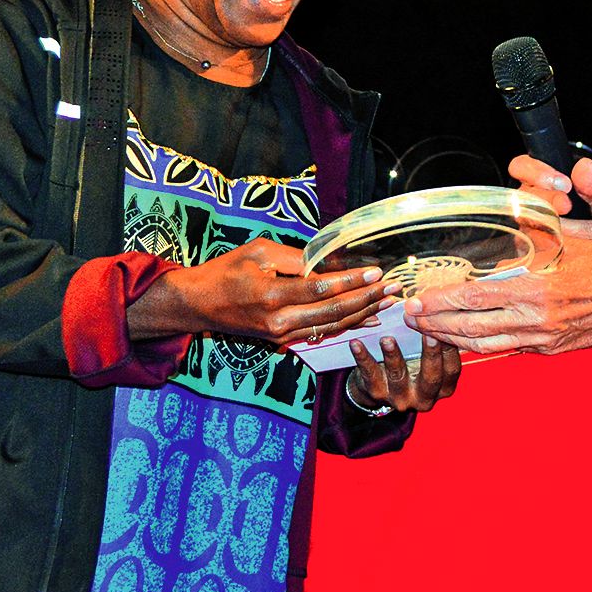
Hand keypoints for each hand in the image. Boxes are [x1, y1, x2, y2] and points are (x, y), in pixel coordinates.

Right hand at [127, 238, 389, 346]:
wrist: (198, 305)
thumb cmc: (225, 271)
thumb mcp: (257, 251)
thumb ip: (293, 258)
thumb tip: (324, 262)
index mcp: (272, 295)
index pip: (321, 288)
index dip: (351, 281)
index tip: (376, 272)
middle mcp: (280, 321)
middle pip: (333, 312)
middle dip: (367, 299)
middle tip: (393, 288)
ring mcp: (282, 335)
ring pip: (331, 327)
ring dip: (362, 314)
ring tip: (387, 303)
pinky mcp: (282, 340)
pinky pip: (320, 333)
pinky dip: (346, 325)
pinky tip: (366, 318)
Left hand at [347, 333, 461, 412]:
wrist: (380, 384)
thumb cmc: (411, 361)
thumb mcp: (427, 356)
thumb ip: (436, 339)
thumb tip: (442, 310)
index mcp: (443, 387)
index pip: (452, 369)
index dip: (451, 349)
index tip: (447, 325)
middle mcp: (424, 397)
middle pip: (431, 377)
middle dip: (430, 354)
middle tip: (428, 332)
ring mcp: (400, 397)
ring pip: (398, 377)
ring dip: (393, 356)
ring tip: (387, 339)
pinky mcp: (377, 393)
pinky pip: (369, 374)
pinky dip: (363, 357)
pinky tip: (356, 343)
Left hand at [404, 236, 591, 355]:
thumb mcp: (562, 241)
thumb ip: (526, 242)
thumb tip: (489, 240)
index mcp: (535, 287)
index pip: (475, 297)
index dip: (441, 300)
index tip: (418, 298)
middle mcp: (535, 318)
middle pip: (471, 326)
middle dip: (436, 323)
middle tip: (411, 318)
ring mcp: (542, 338)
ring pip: (485, 343)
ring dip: (452, 338)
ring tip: (429, 331)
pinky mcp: (549, 349)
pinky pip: (507, 348)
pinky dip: (481, 344)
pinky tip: (464, 339)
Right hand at [508, 154, 591, 245]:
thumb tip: (585, 166)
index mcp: (540, 181)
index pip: (521, 167)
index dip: (537, 173)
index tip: (565, 184)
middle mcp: (528, 204)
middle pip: (524, 198)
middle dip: (549, 202)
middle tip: (570, 206)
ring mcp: (528, 230)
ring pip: (534, 227)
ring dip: (571, 229)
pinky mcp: (534, 253)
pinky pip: (542, 252)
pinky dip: (570, 249)